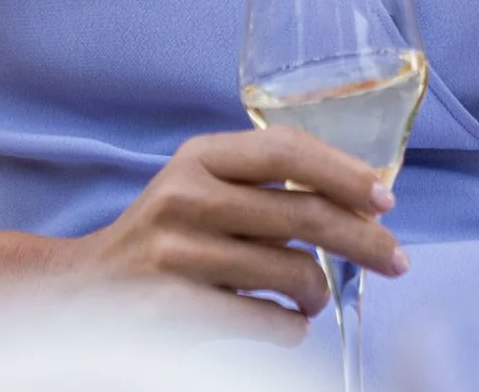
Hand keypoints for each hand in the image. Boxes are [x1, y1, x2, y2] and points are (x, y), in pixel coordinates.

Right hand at [71, 128, 406, 342]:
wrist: (82, 292)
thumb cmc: (164, 238)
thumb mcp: (199, 187)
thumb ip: (261, 183)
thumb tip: (358, 202)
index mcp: (199, 157)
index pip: (287, 150)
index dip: (345, 173)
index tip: (385, 199)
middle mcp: (186, 196)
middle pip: (304, 214)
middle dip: (364, 239)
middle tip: (395, 260)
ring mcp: (177, 253)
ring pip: (293, 273)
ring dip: (318, 293)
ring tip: (311, 298)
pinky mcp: (176, 308)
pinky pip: (268, 322)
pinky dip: (291, 329)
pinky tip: (285, 325)